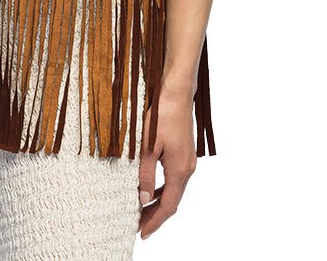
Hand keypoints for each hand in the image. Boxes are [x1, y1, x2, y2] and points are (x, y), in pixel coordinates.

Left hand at [137, 85, 197, 239]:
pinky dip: (164, 189)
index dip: (155, 221)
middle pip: (172, 201)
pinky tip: (152, 190)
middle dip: (155, 216)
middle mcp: (187, 169)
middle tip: (138, 226)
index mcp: (179, 170)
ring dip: (159, 203)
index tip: (142, 233)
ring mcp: (188, 161)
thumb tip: (142, 198)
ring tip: (142, 212)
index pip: (168, 206)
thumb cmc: (162, 116)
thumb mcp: (148, 146)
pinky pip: (175, 179)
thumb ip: (145, 174)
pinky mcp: (185, 154)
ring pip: (174, 191)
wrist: (177, 94)